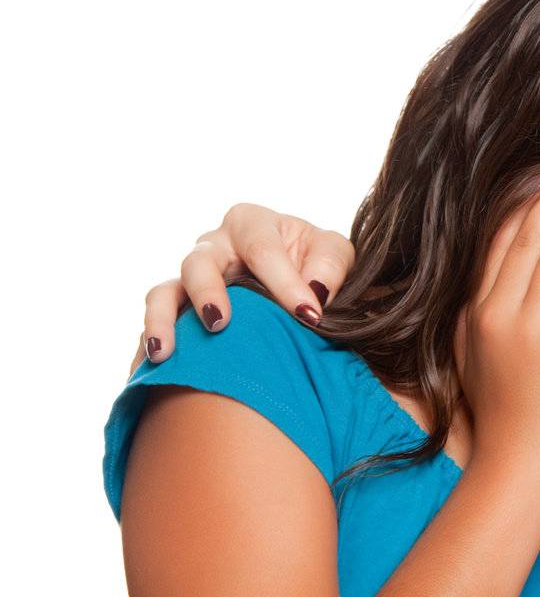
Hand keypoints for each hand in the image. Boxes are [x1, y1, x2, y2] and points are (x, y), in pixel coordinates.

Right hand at [128, 204, 353, 378]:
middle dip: (206, 292)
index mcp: (252, 225)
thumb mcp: (335, 255)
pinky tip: (147, 371)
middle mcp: (215, 246)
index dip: (284, 282)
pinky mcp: (180, 309)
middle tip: (219, 324)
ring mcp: (192, 279)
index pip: (262, 250)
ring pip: (164, 292)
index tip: (309, 316)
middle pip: (198, 263)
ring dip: (161, 320)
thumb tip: (315, 290)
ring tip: (164, 352)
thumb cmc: (318, 263)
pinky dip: (147, 345)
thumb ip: (330, 265)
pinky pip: (157, 325)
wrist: (303, 288)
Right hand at [460, 164, 539, 473]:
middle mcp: (493, 312)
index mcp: (475, 312)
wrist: (516, 459)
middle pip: (521, 235)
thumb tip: (491, 292)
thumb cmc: (508, 416)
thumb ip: (486, 321)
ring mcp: (522, 327)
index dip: (523, 204)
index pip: (498, 242)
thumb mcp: (481, 359)